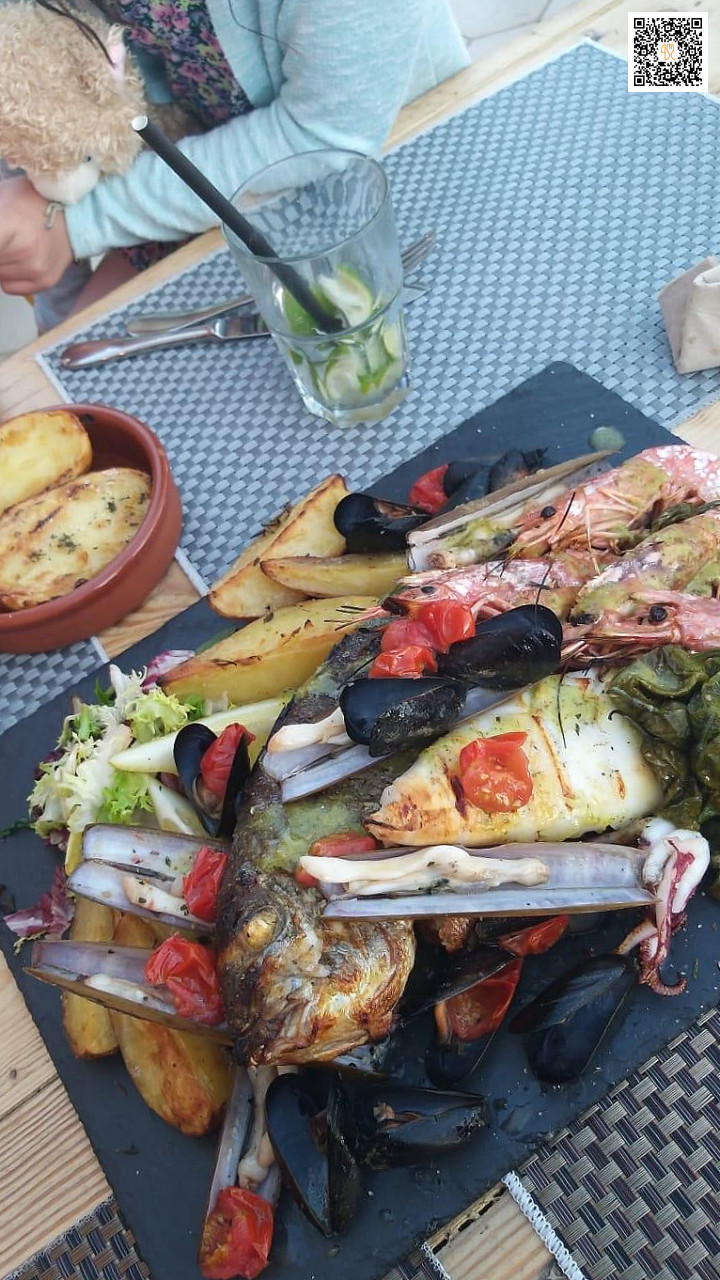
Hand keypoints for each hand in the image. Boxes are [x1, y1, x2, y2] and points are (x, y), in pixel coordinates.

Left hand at [0, 177, 73, 293]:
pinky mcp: (44, 282)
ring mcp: (36, 270)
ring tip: (10, 243)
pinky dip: (8, 274)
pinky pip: (8, 286)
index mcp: (9, 225)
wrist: (74, 211)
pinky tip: (20, 257)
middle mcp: (24, 253)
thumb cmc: (29, 199)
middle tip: (4, 237)